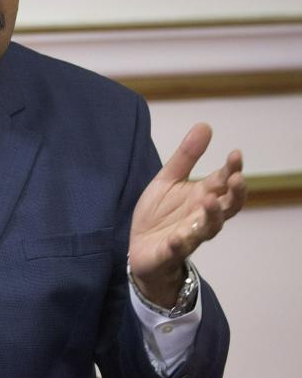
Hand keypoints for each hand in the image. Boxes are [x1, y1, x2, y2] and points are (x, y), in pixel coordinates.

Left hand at [128, 123, 245, 307]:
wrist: (139, 248)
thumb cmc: (160, 214)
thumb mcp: (168, 179)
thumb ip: (186, 156)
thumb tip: (205, 125)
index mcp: (202, 197)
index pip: (223, 182)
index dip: (232, 170)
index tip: (236, 154)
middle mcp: (201, 217)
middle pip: (226, 207)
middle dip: (234, 194)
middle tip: (237, 178)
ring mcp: (188, 236)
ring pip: (208, 229)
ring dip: (211, 215)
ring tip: (208, 200)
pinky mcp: (170, 252)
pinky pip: (177, 249)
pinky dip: (179, 244)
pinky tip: (177, 238)